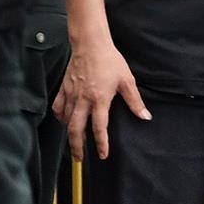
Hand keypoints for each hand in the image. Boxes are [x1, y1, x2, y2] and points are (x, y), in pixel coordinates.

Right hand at [53, 36, 150, 161]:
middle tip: (79, 158)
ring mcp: (70, 94)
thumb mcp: (127, 80)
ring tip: (74, 143)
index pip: (99, 127)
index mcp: (99, 99)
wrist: (90, 45)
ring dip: (69, 133)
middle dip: (77, 146)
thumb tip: (145, 117)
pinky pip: (58, 108)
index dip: (101, 143)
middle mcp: (82, 99)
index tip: (103, 155)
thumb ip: (135, 101)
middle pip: (76, 129)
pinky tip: (65, 122)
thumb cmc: (111, 61)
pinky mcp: (63, 88)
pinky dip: (60, 118)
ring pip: (65, 120)